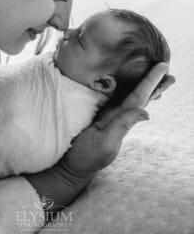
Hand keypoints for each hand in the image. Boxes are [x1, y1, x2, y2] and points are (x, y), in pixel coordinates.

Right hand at [56, 63, 174, 183]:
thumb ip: (123, 126)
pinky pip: (112, 96)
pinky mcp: (93, 111)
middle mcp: (116, 115)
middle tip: (166, 67)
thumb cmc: (85, 157)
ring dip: (140, 83)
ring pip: (127, 94)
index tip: (165, 69)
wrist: (67, 165)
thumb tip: (147, 113)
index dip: (151, 82)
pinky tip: (125, 82)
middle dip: (152, 82)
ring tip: (155, 72)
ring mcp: (106, 114)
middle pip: (138, 94)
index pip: (140, 97)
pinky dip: (122, 88)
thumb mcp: (106, 143)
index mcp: (121, 119)